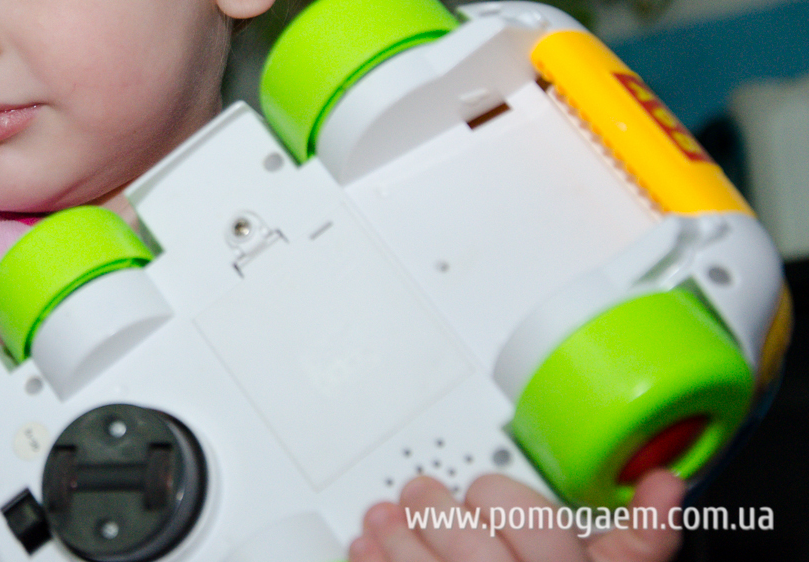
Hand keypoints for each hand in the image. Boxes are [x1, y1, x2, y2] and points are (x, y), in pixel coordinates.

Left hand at [350, 469, 684, 561]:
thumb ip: (642, 537)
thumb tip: (666, 485)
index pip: (528, 521)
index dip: (497, 499)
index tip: (483, 495)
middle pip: (468, 541)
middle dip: (433, 508)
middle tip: (420, 494)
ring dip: (396, 539)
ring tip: (386, 520)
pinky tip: (370, 550)